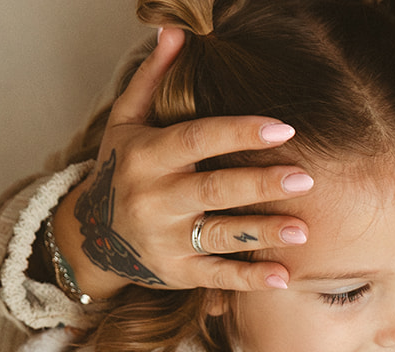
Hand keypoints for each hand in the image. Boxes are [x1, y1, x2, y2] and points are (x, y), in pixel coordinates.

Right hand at [53, 26, 314, 299]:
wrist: (90, 235)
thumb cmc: (122, 168)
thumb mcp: (126, 123)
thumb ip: (152, 79)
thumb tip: (176, 30)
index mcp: (148, 156)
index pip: (197, 139)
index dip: (239, 133)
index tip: (282, 128)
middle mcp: (156, 198)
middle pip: (215, 189)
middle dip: (260, 184)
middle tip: (304, 178)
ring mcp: (167, 238)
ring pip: (221, 235)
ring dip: (262, 233)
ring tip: (303, 230)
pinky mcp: (179, 271)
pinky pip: (218, 276)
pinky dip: (250, 279)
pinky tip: (284, 276)